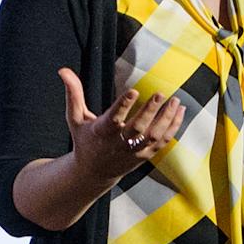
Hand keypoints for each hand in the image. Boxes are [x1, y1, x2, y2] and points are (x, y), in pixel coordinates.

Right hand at [60, 68, 184, 189]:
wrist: (94, 173)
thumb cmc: (84, 140)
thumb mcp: (74, 119)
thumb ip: (73, 94)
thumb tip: (63, 70)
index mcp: (101, 133)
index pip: (113, 119)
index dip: (123, 106)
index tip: (133, 91)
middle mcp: (119, 143)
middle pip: (137, 128)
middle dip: (150, 111)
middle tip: (161, 93)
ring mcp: (134, 151)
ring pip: (154, 136)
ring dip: (166, 118)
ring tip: (175, 100)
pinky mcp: (145, 155)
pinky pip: (163, 142)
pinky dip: (173, 127)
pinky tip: (180, 110)